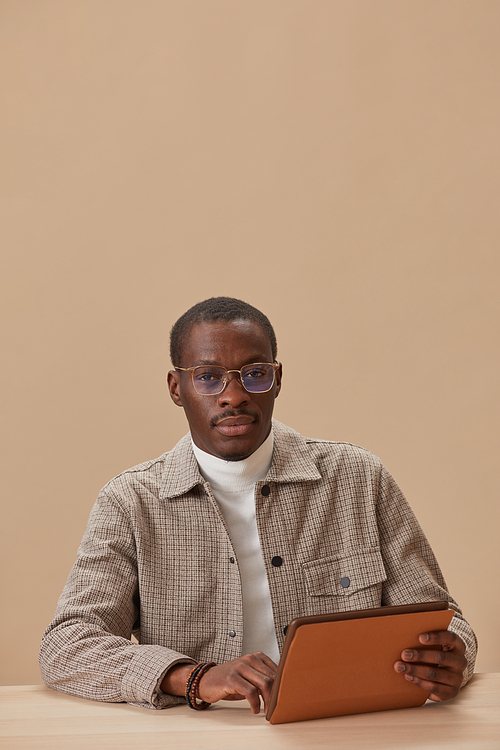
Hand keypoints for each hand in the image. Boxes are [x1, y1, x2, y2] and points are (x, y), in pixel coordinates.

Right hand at [161, 652, 277, 713]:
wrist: (206, 680)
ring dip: (268, 701)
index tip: (283, 699)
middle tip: (276, 708)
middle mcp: (249, 658)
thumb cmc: (229, 680)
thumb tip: (281, 691)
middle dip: (276, 696)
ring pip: (264, 683)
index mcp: (256, 656)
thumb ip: (263, 679)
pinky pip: (250, 692)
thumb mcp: (249, 677)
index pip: (277, 670)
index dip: (282, 686)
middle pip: (272, 677)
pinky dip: (255, 703)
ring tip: (266, 711)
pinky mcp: (232, 678)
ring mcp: (240, 667)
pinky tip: (255, 709)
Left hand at [394, 630, 466, 701]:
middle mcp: (460, 662)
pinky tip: (408, 676)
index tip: (420, 637)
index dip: (436, 637)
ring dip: (415, 670)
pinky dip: (419, 681)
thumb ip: (426, 641)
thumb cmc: (435, 654)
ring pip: (434, 673)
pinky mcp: (452, 691)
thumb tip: (405, 635)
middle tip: (404, 654)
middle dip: (420, 655)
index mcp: (458, 646)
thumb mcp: (436, 646)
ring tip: (400, 666)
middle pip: (440, 657)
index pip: (451, 638)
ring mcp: (457, 678)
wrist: (446, 678)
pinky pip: (434, 687)